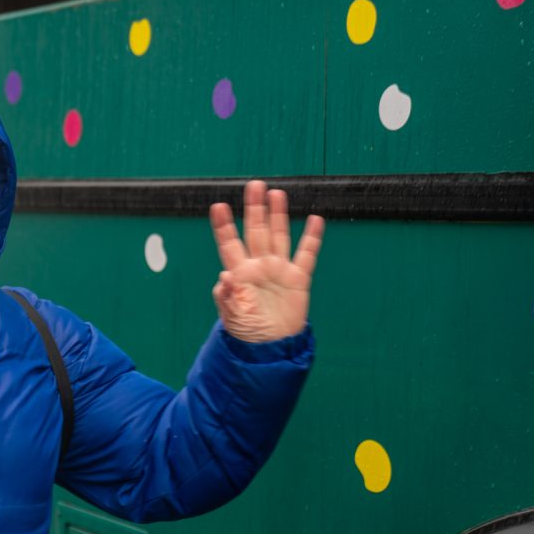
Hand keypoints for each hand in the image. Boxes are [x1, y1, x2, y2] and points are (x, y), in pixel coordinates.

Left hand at [209, 180, 324, 342]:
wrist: (271, 348)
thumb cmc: (247, 332)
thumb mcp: (233, 316)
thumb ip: (227, 296)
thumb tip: (224, 277)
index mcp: (239, 273)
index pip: (229, 244)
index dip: (224, 226)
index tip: (218, 206)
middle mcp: (258, 266)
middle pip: (255, 232)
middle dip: (254, 209)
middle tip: (254, 185)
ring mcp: (279, 271)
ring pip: (279, 236)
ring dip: (278, 215)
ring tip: (276, 193)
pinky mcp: (298, 279)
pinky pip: (307, 255)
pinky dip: (312, 237)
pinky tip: (315, 219)